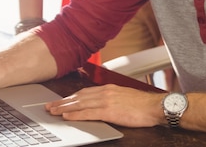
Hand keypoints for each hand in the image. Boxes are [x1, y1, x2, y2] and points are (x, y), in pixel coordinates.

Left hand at [45, 84, 163, 127]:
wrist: (155, 106)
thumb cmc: (143, 105)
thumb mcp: (124, 97)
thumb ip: (111, 99)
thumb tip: (101, 105)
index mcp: (108, 89)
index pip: (84, 92)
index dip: (70, 97)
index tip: (60, 101)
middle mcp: (105, 92)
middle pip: (78, 97)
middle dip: (62, 102)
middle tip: (49, 106)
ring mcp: (106, 101)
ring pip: (80, 104)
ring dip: (64, 108)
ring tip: (53, 112)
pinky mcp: (109, 111)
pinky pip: (88, 113)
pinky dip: (76, 115)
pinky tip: (67, 117)